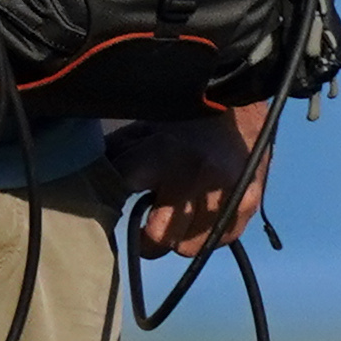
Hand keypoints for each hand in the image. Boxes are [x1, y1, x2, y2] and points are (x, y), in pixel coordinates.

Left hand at [119, 104, 272, 259]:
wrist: (241, 94)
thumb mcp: (147, 126)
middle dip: (148, 238)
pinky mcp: (249, 204)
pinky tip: (204, 216)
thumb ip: (120, 154)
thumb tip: (91, 179)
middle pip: (159, 237)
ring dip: (180, 237)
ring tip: (180, 218)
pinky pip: (218, 241)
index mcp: (165, 153)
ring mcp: (226, 194)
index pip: (123, 192)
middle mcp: (196, 177)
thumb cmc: (187, 114)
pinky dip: (207, 235)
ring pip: (188, 246)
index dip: (111, 202)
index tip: (111, 207)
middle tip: (147, 229)